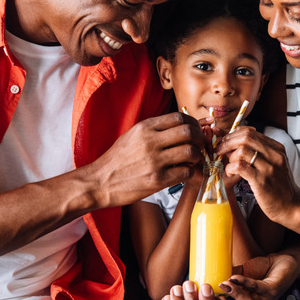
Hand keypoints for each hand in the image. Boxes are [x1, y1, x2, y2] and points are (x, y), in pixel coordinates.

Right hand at [86, 112, 208, 208]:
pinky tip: (185, 172)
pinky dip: (190, 172)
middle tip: (200, 145)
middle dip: (200, 138)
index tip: (196, 130)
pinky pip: (186, 172)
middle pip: (189, 132)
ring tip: (192, 160)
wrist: (99, 182)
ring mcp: (154, 161)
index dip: (193, 123)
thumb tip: (184, 124)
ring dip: (197, 156)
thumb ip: (156, 129)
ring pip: (191, 152)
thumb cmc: (118, 160)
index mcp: (144, 127)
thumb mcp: (133, 135)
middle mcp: (150, 141)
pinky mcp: (157, 180)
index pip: (179, 117)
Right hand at [215, 253, 299, 299]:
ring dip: (234, 294)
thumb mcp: (240, 276)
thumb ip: (227, 280)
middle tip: (213, 298)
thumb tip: (207, 279)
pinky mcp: (273, 290)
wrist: (282, 261)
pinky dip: (244, 282)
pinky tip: (235, 277)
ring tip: (223, 284)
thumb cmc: (260, 271)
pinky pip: (257, 288)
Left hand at [216, 126, 299, 223]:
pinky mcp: (262, 181)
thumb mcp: (273, 165)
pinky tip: (231, 174)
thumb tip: (232, 145)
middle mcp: (275, 155)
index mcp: (277, 148)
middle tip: (220, 151)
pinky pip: (240, 166)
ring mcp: (269, 168)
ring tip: (229, 166)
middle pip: (246, 137)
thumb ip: (258, 153)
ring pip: (242, 150)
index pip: (250, 132)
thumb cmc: (279, 187)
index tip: (226, 142)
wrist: (292, 207)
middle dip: (228, 142)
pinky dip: (230, 168)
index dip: (233, 135)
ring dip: (229, 157)